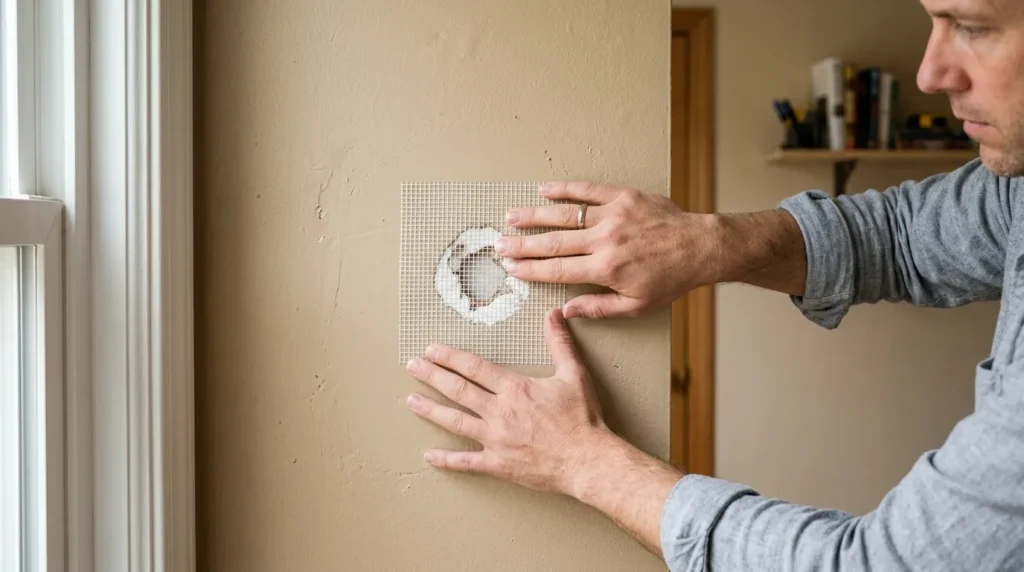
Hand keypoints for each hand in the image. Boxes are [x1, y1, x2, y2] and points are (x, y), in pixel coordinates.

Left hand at [404, 308, 610, 495]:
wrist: (588, 461)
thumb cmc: (582, 419)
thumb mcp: (574, 374)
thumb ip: (560, 342)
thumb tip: (553, 313)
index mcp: (514, 389)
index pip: (474, 367)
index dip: (450, 357)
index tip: (432, 350)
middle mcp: (499, 412)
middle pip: (457, 390)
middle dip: (431, 376)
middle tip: (412, 366)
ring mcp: (495, 439)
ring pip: (455, 422)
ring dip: (431, 410)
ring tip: (411, 401)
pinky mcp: (498, 464)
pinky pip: (466, 462)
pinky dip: (446, 460)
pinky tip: (429, 456)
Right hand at [495, 181, 719, 318]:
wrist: (700, 247)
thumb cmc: (671, 279)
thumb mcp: (636, 305)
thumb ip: (598, 308)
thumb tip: (565, 313)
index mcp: (605, 269)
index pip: (557, 270)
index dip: (530, 270)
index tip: (511, 268)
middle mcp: (604, 241)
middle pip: (552, 243)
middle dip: (522, 244)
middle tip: (499, 245)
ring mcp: (612, 216)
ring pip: (564, 216)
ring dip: (534, 217)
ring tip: (510, 217)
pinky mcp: (623, 197)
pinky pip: (587, 191)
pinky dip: (564, 189)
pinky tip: (544, 190)